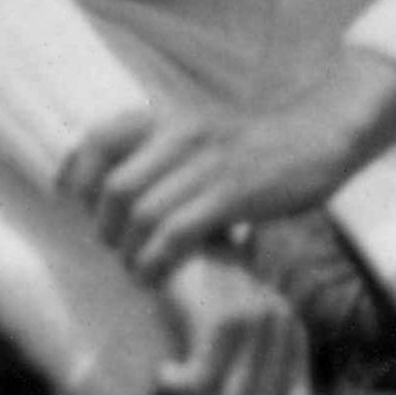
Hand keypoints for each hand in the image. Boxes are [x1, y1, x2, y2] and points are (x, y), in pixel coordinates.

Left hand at [75, 56, 395, 279]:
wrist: (319, 136)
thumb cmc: (253, 146)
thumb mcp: (200, 134)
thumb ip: (158, 154)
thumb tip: (107, 192)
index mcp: (170, 117)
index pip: (99, 139)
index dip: (77, 176)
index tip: (76, 206)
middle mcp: (183, 133)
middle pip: (115, 188)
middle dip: (106, 229)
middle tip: (117, 250)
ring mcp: (209, 163)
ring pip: (142, 215)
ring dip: (131, 254)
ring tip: (138, 270)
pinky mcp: (233, 193)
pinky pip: (177, 234)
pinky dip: (157, 263)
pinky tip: (159, 276)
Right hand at [152, 245, 313, 394]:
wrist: (168, 243)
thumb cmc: (191, 301)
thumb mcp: (227, 343)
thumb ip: (247, 383)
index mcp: (291, 334)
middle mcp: (282, 325)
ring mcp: (257, 320)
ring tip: (175, 392)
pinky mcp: (224, 319)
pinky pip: (202, 387)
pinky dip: (177, 390)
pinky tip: (164, 373)